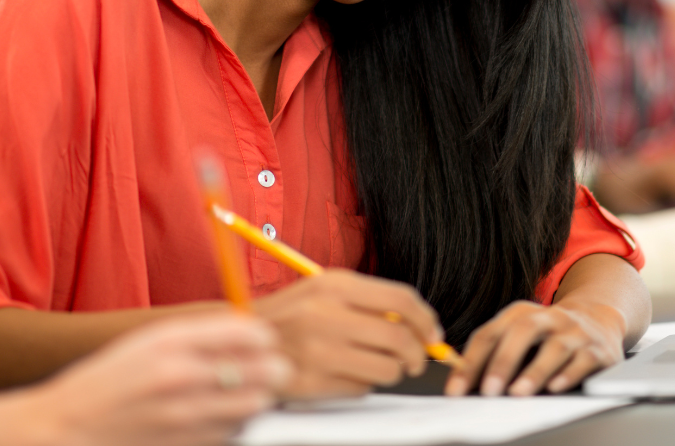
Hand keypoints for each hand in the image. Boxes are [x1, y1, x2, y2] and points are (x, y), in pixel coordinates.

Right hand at [28, 313, 288, 445]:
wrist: (67, 428)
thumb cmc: (109, 380)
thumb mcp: (148, 341)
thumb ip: (200, 333)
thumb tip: (250, 331)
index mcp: (172, 342)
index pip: (251, 333)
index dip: (263, 337)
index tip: (262, 341)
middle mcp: (182, 378)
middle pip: (265, 372)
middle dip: (272, 369)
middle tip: (268, 369)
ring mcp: (185, 417)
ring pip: (255, 406)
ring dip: (255, 399)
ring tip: (240, 394)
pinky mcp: (185, 445)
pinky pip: (232, 434)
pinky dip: (233, 425)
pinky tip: (217, 417)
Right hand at [253, 269, 442, 397]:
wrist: (241, 343)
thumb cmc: (291, 317)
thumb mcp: (324, 292)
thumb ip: (368, 301)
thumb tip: (419, 322)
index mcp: (334, 285)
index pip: (401, 299)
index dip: (427, 319)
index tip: (433, 333)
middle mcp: (327, 314)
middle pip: (400, 338)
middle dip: (418, 354)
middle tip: (415, 359)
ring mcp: (319, 350)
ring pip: (388, 368)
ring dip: (391, 371)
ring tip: (374, 365)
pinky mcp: (314, 382)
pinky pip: (362, 388)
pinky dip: (362, 384)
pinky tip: (344, 374)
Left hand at [446, 300, 624, 396]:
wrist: (599, 317)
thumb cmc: (550, 333)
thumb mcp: (522, 334)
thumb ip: (496, 352)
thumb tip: (465, 383)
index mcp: (523, 313)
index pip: (491, 333)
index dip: (471, 361)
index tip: (456, 389)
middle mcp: (550, 317)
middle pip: (523, 331)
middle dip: (503, 361)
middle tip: (488, 390)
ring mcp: (575, 332)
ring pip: (555, 348)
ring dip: (535, 371)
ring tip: (518, 393)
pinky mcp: (597, 349)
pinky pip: (583, 360)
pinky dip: (568, 375)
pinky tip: (555, 388)